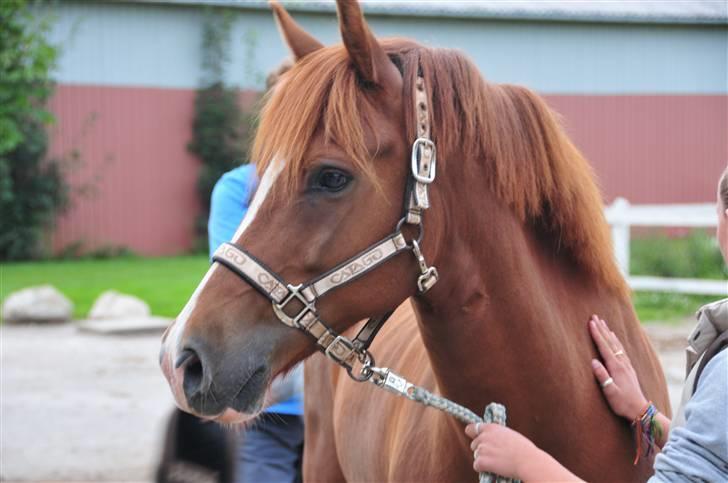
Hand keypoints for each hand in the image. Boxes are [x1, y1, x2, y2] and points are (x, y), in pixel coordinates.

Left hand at [465, 424, 581, 480]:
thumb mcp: (510, 435)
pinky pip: (477, 466)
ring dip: (484, 460)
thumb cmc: (524, 449)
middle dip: (482, 450)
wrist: (528, 461)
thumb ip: (498, 436)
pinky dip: (483, 469)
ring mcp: (481, 448)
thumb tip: (494, 440)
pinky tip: (495, 468)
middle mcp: (484, 436)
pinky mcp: (481, 461)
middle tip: (495, 456)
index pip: (471, 428)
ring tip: (498, 462)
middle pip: (474, 444)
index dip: (474, 435)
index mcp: (491, 427)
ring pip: (476, 456)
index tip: (476, 438)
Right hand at [589, 315, 648, 420]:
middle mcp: (622, 363)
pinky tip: (615, 340)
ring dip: (609, 333)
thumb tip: (593, 361)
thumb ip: (602, 376)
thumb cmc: (623, 403)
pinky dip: (616, 341)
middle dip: (602, 329)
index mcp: (616, 367)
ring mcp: (627, 365)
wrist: (640, 410)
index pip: (604, 347)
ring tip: (604, 324)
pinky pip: (621, 350)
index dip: (597, 334)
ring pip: (617, 344)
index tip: (590, 322)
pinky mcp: (629, 369)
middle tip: (595, 317)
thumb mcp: (610, 392)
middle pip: (610, 342)